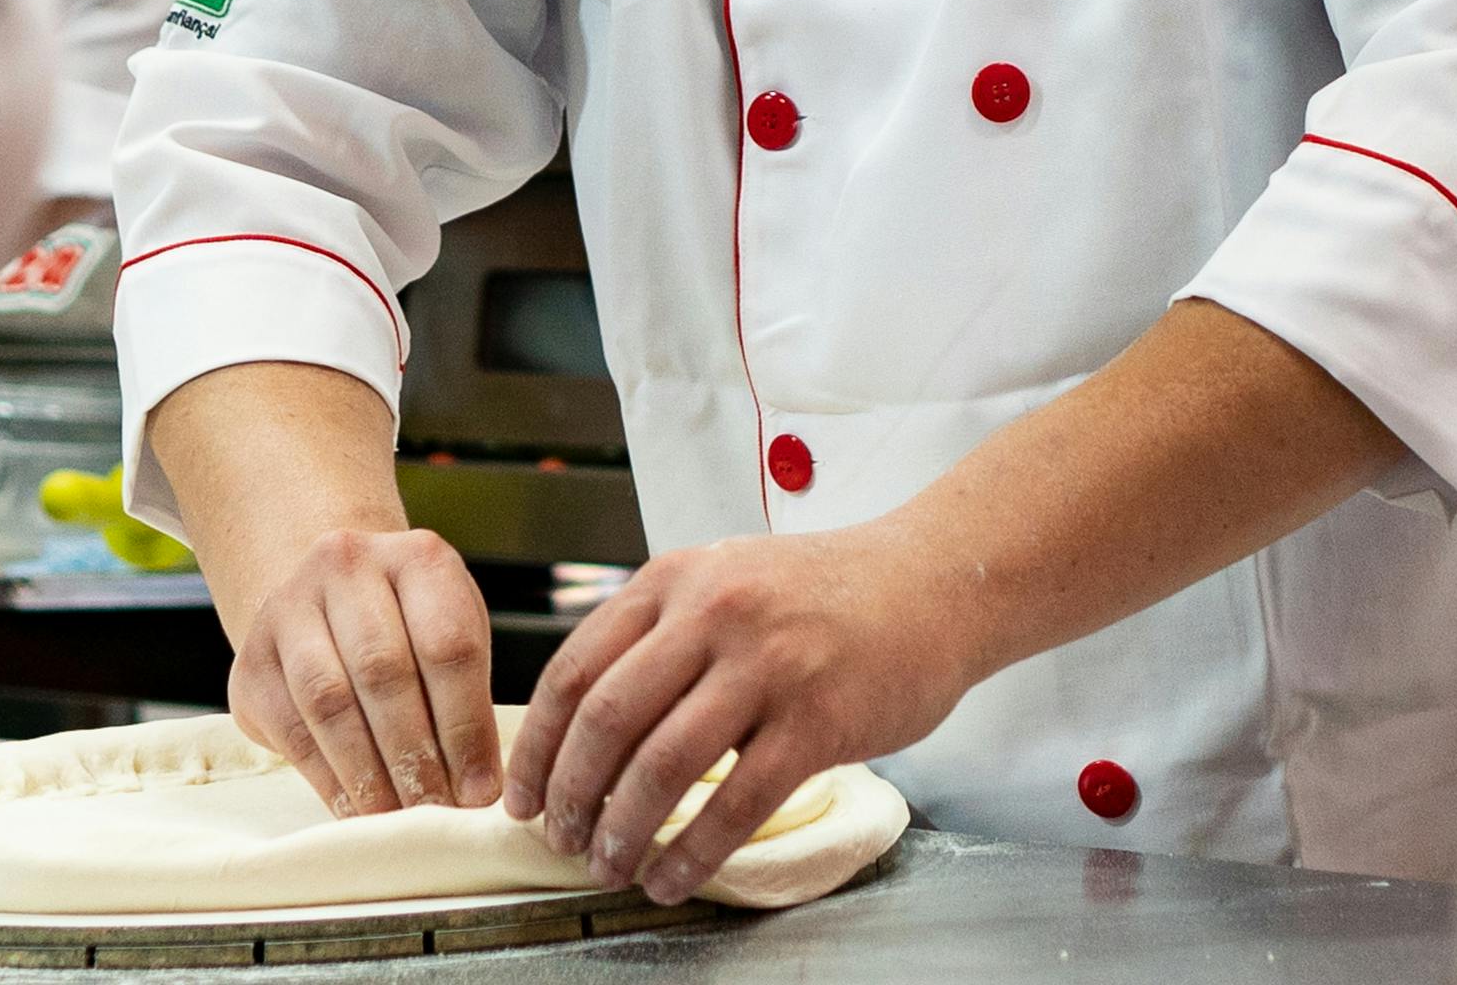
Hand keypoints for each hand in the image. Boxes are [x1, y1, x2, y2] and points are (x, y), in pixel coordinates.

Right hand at [226, 524, 503, 818]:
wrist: (324, 599)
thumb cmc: (407, 625)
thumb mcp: (450, 631)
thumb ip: (467, 693)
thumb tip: (478, 787)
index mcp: (417, 557)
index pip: (447, 645)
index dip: (466, 726)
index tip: (480, 789)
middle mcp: (348, 566)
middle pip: (384, 672)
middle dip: (416, 755)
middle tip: (436, 811)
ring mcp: (289, 607)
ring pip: (329, 701)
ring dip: (367, 773)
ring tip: (396, 818)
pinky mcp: (251, 659)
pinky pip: (290, 728)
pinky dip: (327, 779)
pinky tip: (355, 809)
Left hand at [506, 522, 975, 905]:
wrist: (932, 582)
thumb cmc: (825, 592)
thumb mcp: (725, 579)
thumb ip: (660, 632)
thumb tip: (584, 724)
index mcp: (676, 579)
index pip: (576, 669)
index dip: (538, 747)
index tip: (524, 796)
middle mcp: (714, 612)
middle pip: (608, 718)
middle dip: (571, 795)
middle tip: (562, 841)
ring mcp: (768, 664)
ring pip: (664, 763)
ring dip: (625, 829)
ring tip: (613, 865)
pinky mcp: (817, 718)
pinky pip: (737, 802)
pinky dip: (693, 851)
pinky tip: (674, 877)